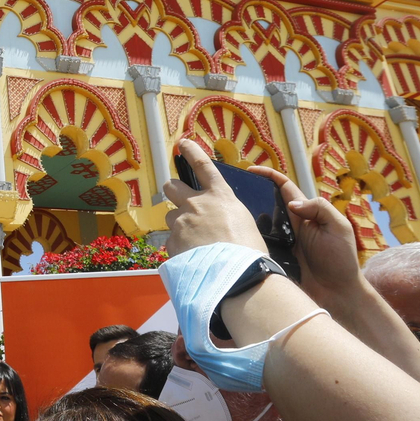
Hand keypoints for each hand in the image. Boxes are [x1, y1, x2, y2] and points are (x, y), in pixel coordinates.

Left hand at [161, 138, 265, 257]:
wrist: (237, 277)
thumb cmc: (249, 252)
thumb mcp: (243, 223)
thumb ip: (224, 215)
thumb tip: (216, 221)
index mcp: (220, 196)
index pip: (202, 166)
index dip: (191, 152)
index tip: (182, 144)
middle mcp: (196, 204)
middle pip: (172, 186)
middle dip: (174, 191)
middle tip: (180, 201)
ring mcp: (181, 222)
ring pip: (169, 215)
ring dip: (177, 223)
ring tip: (194, 241)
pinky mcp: (172, 241)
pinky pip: (170, 241)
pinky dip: (178, 247)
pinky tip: (192, 258)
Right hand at [244, 163, 364, 305]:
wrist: (338, 294)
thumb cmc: (341, 260)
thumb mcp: (339, 227)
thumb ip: (320, 209)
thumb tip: (291, 203)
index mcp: (305, 213)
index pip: (284, 187)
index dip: (268, 175)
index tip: (250, 170)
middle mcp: (290, 225)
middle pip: (267, 203)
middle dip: (251, 194)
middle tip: (232, 193)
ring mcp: (281, 242)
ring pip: (259, 224)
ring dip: (246, 219)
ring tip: (230, 215)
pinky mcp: (274, 258)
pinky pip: (259, 245)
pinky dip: (249, 240)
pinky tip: (238, 239)